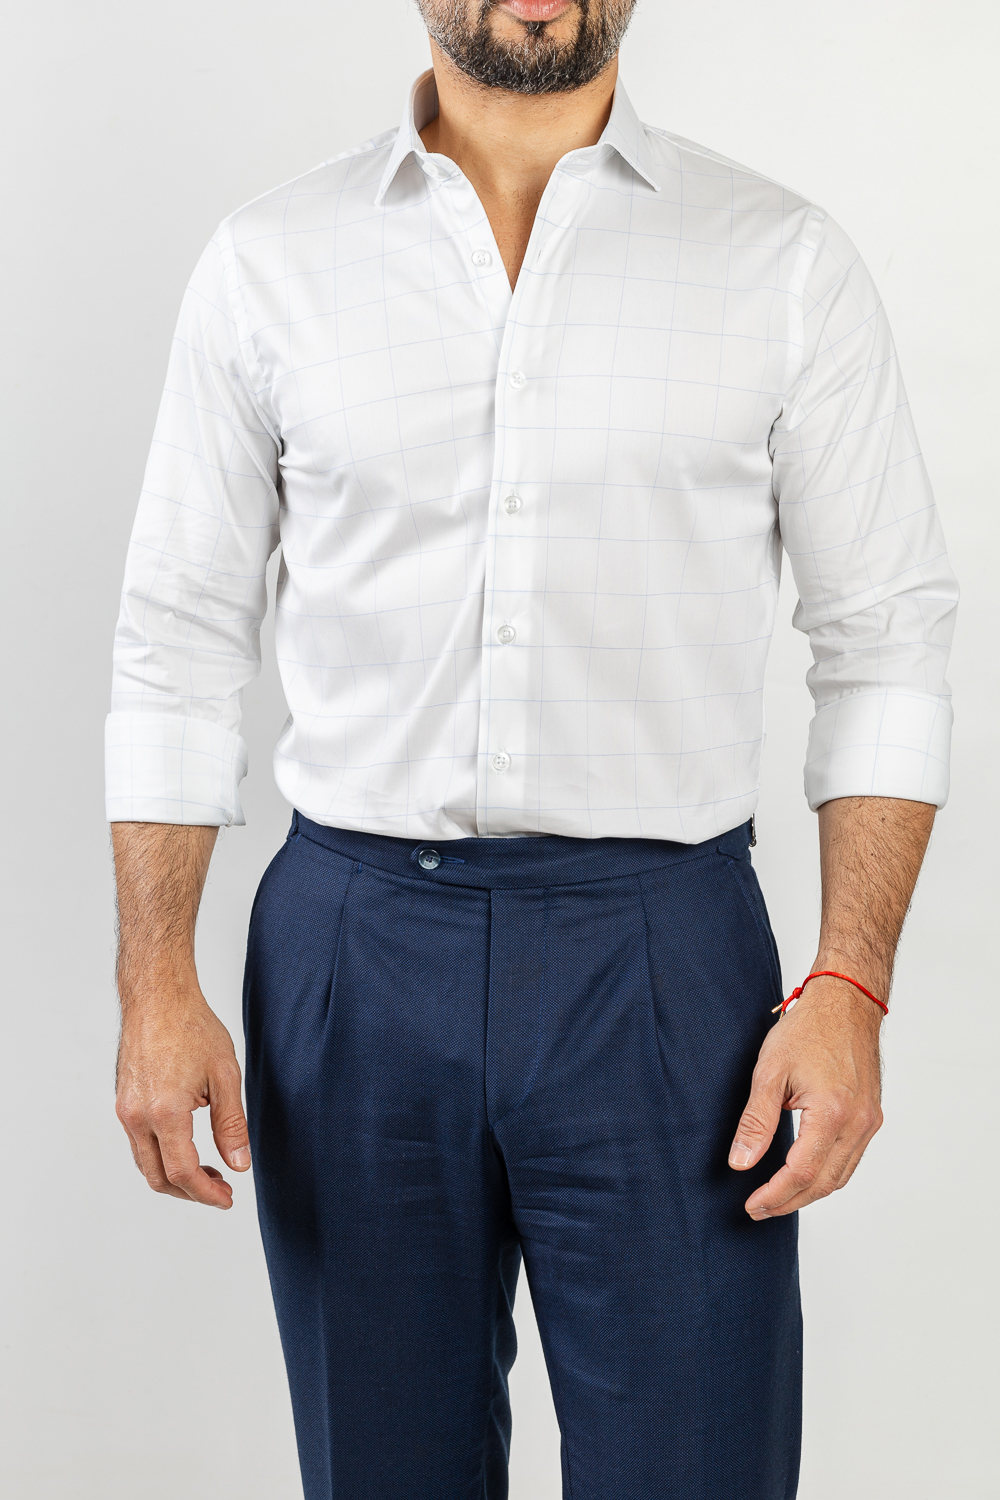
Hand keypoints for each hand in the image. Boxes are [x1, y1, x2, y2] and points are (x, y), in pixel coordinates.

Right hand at [116, 989, 250, 1209]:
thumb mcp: (225, 1075)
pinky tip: (187, 1147)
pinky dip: (161, 1156)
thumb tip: (239, 1165)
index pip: (183, 1172)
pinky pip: (138, 1143)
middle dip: (190, 1192)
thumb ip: (232, 1125)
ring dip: (174, 1176)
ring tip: (208, 1171)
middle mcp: (137, 1116)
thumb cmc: (192, 1026)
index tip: (228, 1199)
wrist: (157, 997)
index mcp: (164, 1112)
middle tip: (221, 1190)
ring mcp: (125, 1110)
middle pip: (158, 1177)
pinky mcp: (122, 1102)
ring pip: (144, 1163)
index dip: (207, 1193)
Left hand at [728, 975, 883, 1218]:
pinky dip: (827, 1174)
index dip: (775, 1195)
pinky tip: (804, 1173)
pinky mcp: (872, 1116)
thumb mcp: (770, 1072)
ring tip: (777, 1197)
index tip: (751, 1205)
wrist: (847, 1003)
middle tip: (759, 1208)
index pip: (802, 1173)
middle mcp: (858, 1123)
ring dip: (809, 1193)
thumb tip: (740, 1164)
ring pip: (841, 1176)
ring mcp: (869, 1122)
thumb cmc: (808, 1029)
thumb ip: (756, 1121)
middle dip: (790, 1201)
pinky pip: (850, 1159)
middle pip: (825, 1183)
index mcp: (832, 1113)